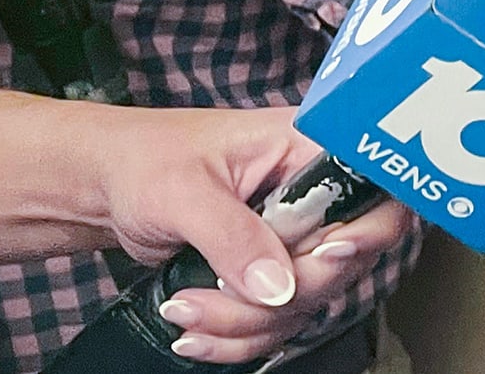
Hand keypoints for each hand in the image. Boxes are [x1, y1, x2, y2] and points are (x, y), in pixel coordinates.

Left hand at [96, 107, 413, 364]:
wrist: (109, 188)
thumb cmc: (145, 161)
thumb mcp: (183, 191)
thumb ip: (232, 235)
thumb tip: (276, 285)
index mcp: (310, 147)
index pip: (375, 188)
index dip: (368, 228)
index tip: (327, 255)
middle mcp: (316, 193)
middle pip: (343, 260)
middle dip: (280, 293)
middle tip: (217, 292)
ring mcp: (296, 236)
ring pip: (307, 300)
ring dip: (246, 323)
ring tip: (185, 311)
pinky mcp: (272, 271)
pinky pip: (278, 319)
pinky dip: (237, 336)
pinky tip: (196, 331)